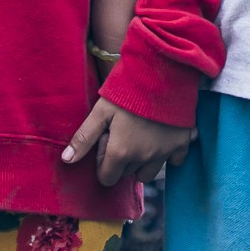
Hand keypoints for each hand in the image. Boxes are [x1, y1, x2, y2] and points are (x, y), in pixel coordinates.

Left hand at [62, 98, 193, 186]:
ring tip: (141, 136)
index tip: (107, 140)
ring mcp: (165, 153)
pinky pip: (174, 161)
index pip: (107, 178)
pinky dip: (168, 154)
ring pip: (149, 173)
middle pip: (127, 174)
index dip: (103, 162)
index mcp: (121, 152)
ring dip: (142, 161)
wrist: (165, 72)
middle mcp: (143, 158)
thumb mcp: (101, 110)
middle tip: (122, 133)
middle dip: (122, 160)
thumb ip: (84, 137)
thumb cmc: (128, 90)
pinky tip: (162, 135)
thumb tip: (67, 160)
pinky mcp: (182, 144)